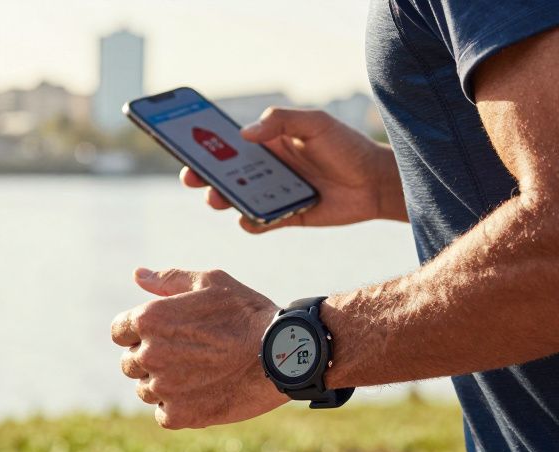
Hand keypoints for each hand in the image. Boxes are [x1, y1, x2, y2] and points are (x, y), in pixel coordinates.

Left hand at [111, 268, 287, 428]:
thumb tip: (137, 275)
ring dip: (164, 383)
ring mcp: (163, 387)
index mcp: (150, 318)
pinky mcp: (179, 415)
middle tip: (188, 354)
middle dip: (151, 358)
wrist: (282, 354)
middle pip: (130, 362)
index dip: (137, 332)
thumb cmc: (247, 313)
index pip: (119, 331)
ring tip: (199, 373)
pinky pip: (163, 413)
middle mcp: (149, 353)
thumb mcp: (210, 283)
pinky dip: (178, 407)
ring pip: (145, 389)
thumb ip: (169, 280)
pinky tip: (203, 393)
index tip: (162, 335)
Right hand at [181, 107, 405, 232]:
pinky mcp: (285, 217)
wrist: (375, 183)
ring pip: (236, 199)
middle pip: (224, 173)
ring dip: (222, 199)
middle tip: (191, 177)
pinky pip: (258, 222)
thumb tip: (244, 134)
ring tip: (217, 198)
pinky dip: (249, 222)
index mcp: (268, 142)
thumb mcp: (315, 123)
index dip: (204, 143)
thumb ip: (281, 120)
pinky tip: (248, 219)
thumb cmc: (347, 146)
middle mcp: (266, 168)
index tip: (183, 142)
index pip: (228, 142)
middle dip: (203, 175)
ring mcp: (273, 194)